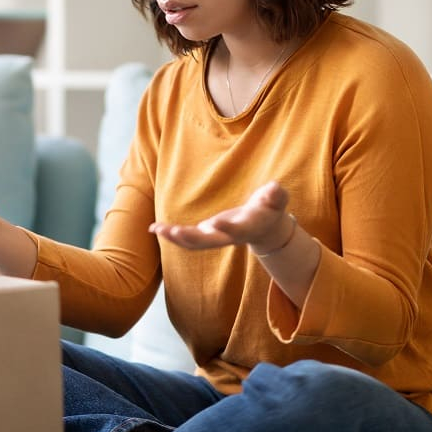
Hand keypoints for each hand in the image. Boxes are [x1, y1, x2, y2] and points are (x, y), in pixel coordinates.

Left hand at [150, 181, 292, 253]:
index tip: (214, 223)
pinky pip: (186, 239)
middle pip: (208, 242)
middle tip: (173, 232)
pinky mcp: (206, 234)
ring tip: (156, 229)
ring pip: (193, 243)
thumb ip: (276, 196)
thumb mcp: (277, 200)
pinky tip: (154, 228)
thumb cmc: (270, 208)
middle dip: (190, 238)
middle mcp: (228, 236)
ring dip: (174, 237)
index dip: (226, 227)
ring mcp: (216, 237)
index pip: (235, 230)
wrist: (265, 227)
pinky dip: (170, 235)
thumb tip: (276, 188)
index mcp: (246, 227)